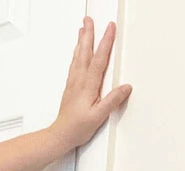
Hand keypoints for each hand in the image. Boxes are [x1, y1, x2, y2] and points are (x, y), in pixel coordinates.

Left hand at [50, 18, 132, 152]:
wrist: (59, 136)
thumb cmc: (76, 128)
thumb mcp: (98, 116)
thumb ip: (112, 101)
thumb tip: (125, 88)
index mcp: (88, 86)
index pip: (99, 59)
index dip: (105, 42)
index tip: (110, 28)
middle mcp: (79, 82)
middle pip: (85, 53)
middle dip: (88, 34)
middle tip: (89, 20)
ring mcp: (73, 84)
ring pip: (78, 57)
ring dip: (81, 41)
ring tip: (83, 29)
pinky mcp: (71, 88)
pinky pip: (74, 65)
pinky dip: (77, 54)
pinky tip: (78, 51)